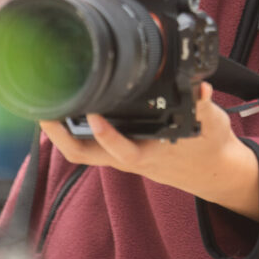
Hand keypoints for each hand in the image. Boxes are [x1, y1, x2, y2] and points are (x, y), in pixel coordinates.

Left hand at [37, 84, 258, 219]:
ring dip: (61, 132)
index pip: (123, 150)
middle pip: (86, 155)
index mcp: (153, 153)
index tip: (93, 114)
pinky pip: (90, 145)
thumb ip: (203, 104)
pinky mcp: (122, 151)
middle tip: (44, 111)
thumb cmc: (210, 146)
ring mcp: (123, 156)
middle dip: (61, 137)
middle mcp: (132, 158)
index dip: (106, 135)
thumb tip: (201, 87)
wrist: (214, 171)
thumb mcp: (213, 123)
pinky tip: (65, 111)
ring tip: (46, 106)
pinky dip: (74, 130)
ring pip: (83, 150)